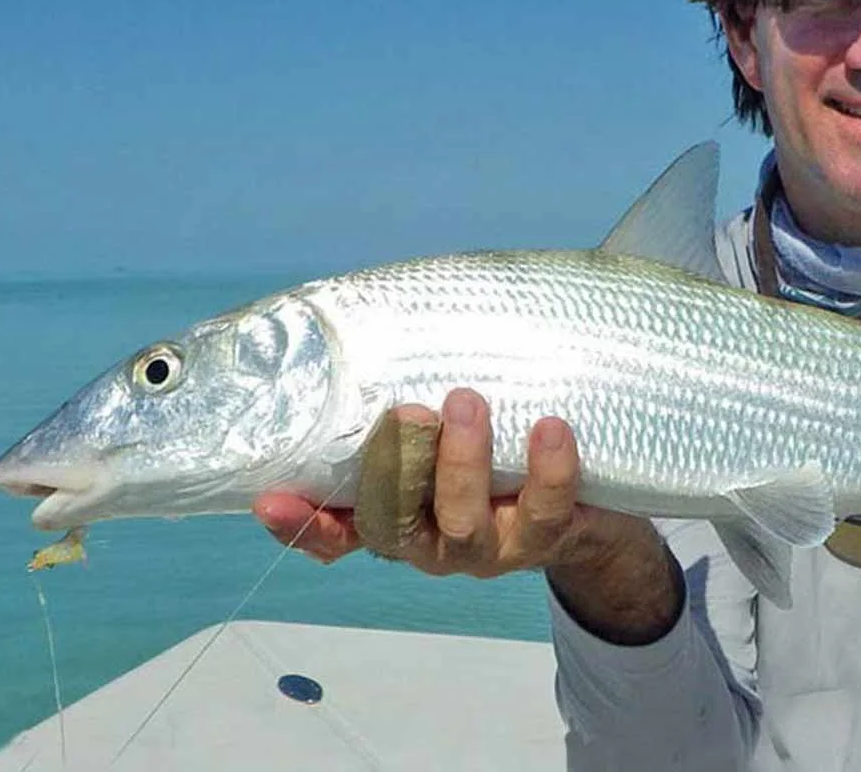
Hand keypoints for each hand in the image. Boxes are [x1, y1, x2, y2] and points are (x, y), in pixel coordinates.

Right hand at [254, 389, 682, 642]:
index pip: (336, 529)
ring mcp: (488, 548)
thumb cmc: (501, 451)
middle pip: (394, 524)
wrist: (590, 505)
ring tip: (468, 402)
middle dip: (395, 468)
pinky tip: (552, 427)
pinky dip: (548, 471)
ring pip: (461, 523)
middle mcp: (432, 541)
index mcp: (397, 515)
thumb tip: (376, 313)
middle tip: (408, 410)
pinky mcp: (544, 540)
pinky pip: (543, 514)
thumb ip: (413, 391)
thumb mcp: (451, 428)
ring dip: (461, 464)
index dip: (302, 522)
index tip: (271, 498)